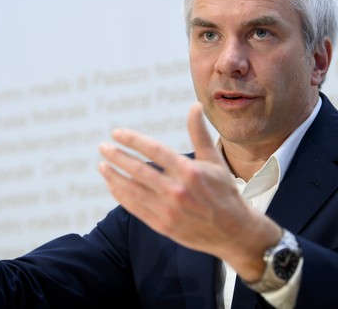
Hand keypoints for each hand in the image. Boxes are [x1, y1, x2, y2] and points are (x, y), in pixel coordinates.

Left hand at [98, 102, 280, 280]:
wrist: (234, 232)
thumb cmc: (224, 191)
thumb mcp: (214, 161)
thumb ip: (199, 134)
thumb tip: (194, 105)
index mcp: (190, 171)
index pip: (154, 150)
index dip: (132, 140)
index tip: (116, 133)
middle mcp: (178, 191)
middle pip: (138, 170)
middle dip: (116, 157)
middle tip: (102, 147)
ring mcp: (169, 211)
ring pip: (133, 190)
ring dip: (114, 176)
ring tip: (102, 165)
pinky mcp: (163, 226)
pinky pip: (135, 208)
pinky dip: (121, 195)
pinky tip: (112, 185)